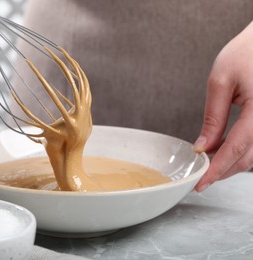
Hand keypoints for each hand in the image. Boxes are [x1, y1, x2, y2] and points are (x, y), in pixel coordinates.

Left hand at [194, 21, 252, 191]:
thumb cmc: (246, 52)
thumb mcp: (221, 81)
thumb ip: (214, 117)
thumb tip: (203, 146)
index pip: (236, 148)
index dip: (217, 169)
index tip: (201, 183)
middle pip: (248, 157)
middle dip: (223, 171)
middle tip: (201, 176)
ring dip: (232, 163)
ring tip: (209, 165)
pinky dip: (241, 152)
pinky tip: (224, 151)